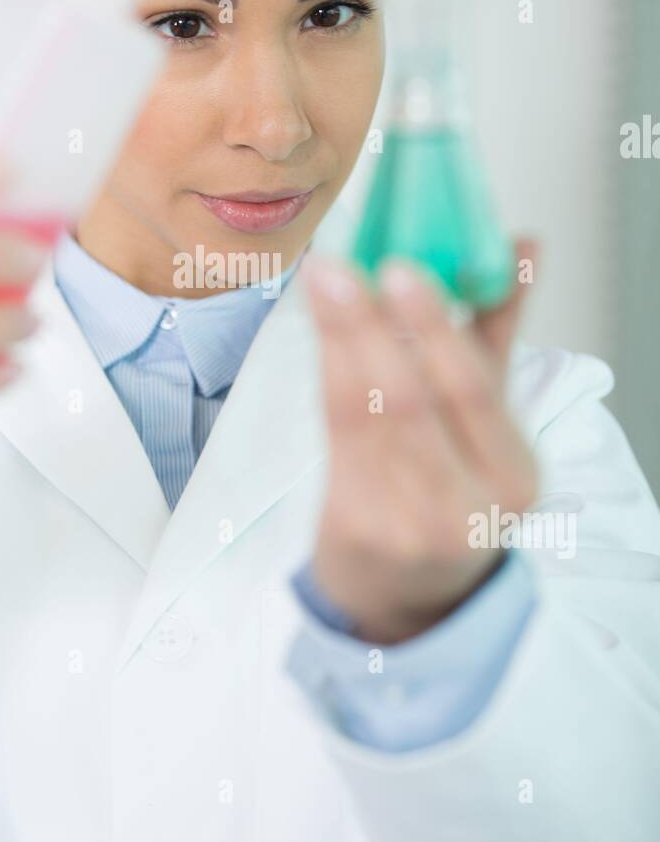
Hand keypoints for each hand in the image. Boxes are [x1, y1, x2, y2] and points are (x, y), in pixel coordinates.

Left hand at [301, 242, 539, 644]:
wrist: (409, 595)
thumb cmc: (451, 488)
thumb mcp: (485, 420)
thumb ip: (497, 333)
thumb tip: (524, 246)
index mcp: (513, 476)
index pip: (473, 392)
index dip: (434, 329)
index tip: (400, 269)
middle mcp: (466, 507)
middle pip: (411, 402)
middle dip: (370, 328)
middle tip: (340, 268)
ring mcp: (406, 525)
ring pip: (364, 416)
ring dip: (337, 340)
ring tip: (321, 281)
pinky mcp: (355, 530)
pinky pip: (336, 438)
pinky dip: (326, 375)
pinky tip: (319, 331)